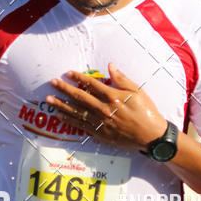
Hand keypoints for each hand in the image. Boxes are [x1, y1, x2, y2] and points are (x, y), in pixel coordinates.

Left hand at [46, 63, 167, 150]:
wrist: (151, 135)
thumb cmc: (146, 111)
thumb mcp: (137, 91)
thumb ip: (122, 78)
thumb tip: (110, 66)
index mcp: (113, 96)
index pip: (91, 84)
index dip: (78, 78)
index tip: (68, 73)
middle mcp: (104, 109)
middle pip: (80, 97)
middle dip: (64, 89)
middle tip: (52, 83)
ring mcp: (100, 122)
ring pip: (76, 112)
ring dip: (61, 105)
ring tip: (49, 100)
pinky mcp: (100, 133)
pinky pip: (81, 125)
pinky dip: (69, 120)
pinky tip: (60, 115)